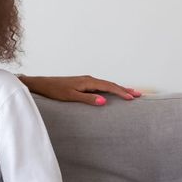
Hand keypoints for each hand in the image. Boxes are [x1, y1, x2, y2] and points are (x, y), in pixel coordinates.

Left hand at [20, 74, 140, 105]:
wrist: (43, 84)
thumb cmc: (55, 91)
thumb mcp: (71, 96)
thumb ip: (87, 99)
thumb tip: (104, 101)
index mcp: (88, 81)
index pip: (109, 87)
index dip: (121, 92)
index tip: (132, 98)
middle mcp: (89, 79)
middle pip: (111, 84)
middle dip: (125, 90)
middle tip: (138, 95)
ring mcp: (86, 81)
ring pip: (106, 85)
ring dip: (118, 89)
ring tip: (130, 94)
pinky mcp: (82, 84)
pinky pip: (100, 87)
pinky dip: (110, 89)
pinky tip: (112, 93)